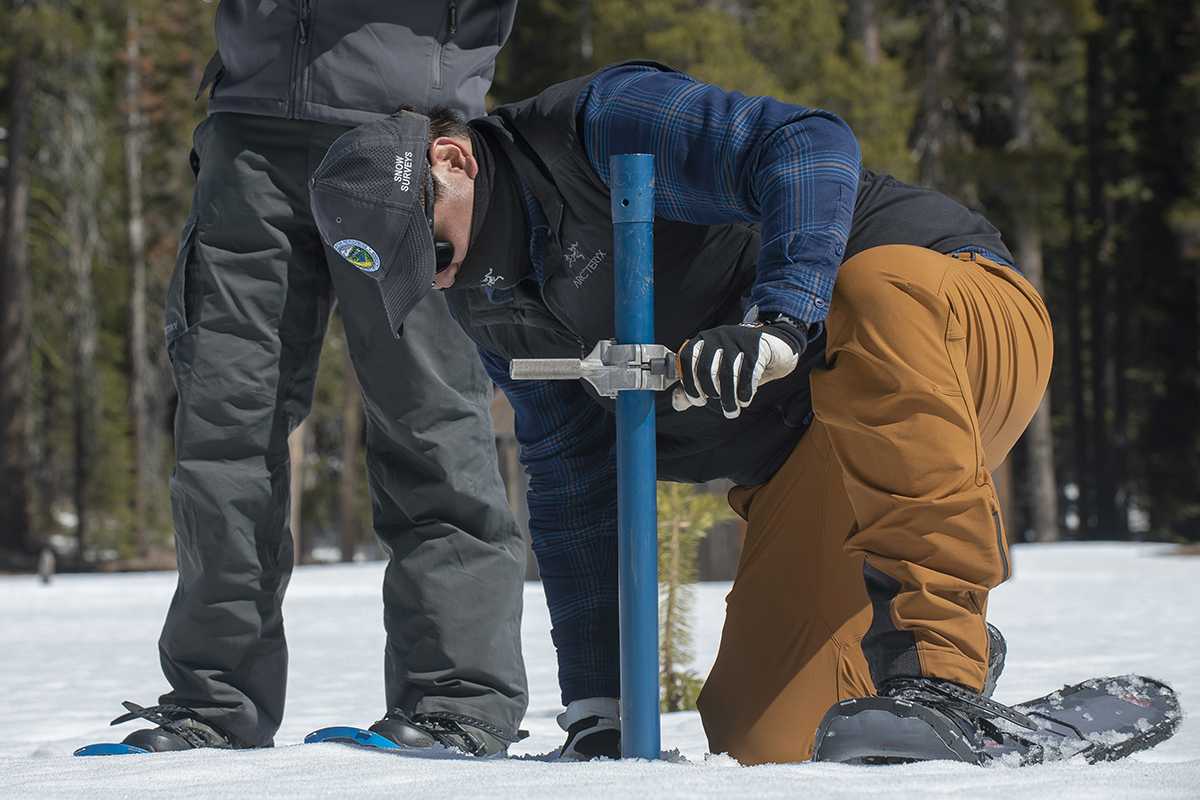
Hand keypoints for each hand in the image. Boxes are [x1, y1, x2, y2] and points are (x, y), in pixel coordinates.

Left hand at [672, 318, 806, 417]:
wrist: (773, 348)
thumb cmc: (739, 363)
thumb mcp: (715, 374)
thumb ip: (694, 387)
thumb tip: (677, 403)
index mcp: (702, 340)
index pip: (686, 359)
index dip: (689, 383)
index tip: (698, 401)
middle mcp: (717, 336)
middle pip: (706, 369)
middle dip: (711, 392)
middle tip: (718, 405)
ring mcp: (737, 339)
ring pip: (728, 374)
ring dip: (729, 398)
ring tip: (732, 411)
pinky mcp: (756, 346)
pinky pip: (748, 373)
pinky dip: (745, 391)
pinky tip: (745, 400)